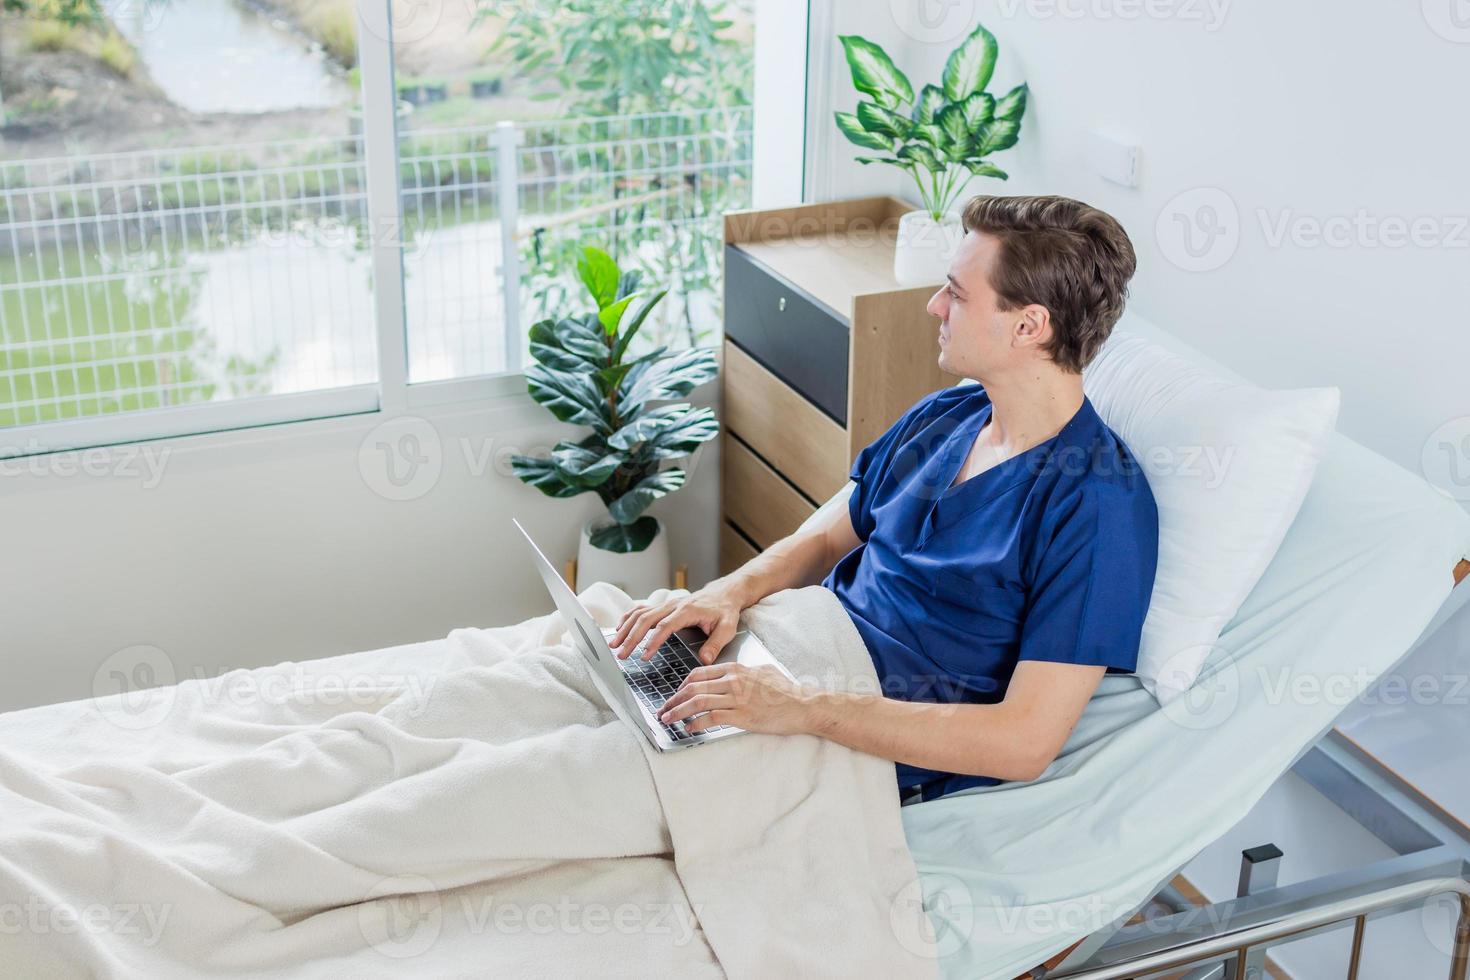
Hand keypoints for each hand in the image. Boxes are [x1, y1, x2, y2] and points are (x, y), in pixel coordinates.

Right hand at [609, 584, 744, 663]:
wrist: (724, 593)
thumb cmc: (725, 611)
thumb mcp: (727, 628)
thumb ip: (715, 644)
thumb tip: (704, 660)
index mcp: (687, 611)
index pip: (664, 626)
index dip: (652, 641)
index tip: (643, 656)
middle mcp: (673, 605)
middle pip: (646, 620)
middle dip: (631, 637)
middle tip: (621, 654)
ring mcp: (666, 604)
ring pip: (640, 613)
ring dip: (625, 628)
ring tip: (614, 644)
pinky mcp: (663, 605)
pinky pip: (641, 609)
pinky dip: (628, 617)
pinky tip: (619, 628)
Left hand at [657, 663, 811, 735]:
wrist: (802, 705)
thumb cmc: (786, 690)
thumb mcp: (764, 671)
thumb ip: (746, 672)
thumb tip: (737, 675)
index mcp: (736, 669)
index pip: (699, 673)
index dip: (682, 685)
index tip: (675, 695)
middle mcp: (733, 680)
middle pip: (693, 687)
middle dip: (674, 699)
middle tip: (664, 709)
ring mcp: (736, 698)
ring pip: (697, 702)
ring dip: (678, 712)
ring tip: (667, 720)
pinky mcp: (741, 715)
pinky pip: (710, 718)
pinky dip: (695, 724)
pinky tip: (688, 728)